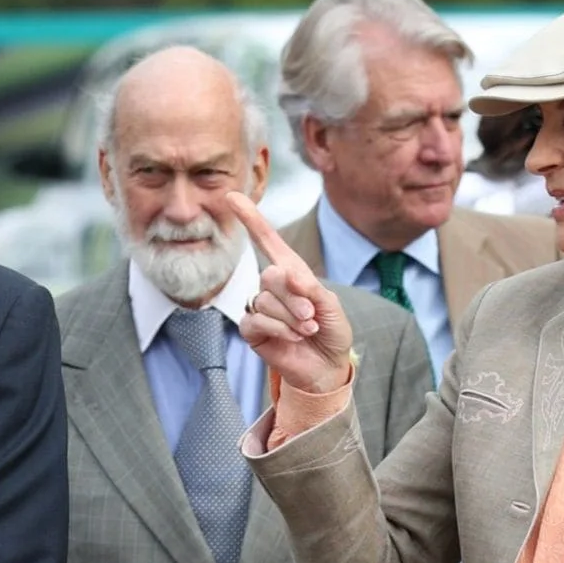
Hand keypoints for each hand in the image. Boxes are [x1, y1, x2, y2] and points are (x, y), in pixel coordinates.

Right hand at [227, 193, 356, 396]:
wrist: (328, 366)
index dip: (250, 218)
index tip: (232, 196)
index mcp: (292, 272)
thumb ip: (312, 288)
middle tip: (312, 317)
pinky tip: (293, 338)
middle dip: (294, 298)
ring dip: (290, 318)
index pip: (267, 240)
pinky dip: (278, 329)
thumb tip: (289, 276)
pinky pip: (256, 320)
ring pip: (265, 300)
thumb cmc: (332, 332)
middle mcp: (272, 287)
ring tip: (307, 330)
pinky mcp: (252, 330)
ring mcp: (260, 307)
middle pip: (271, 276)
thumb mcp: (331, 306)